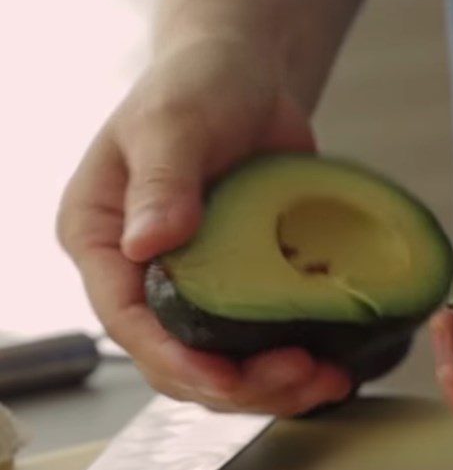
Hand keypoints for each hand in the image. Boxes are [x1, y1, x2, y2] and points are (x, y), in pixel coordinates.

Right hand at [57, 36, 351, 415]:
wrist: (246, 83)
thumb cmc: (197, 87)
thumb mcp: (173, 123)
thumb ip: (160, 181)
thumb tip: (147, 243)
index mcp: (102, 241)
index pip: (126, 320)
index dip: (175, 360)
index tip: (226, 378)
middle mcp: (140, 277)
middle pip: (177, 360)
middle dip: (239, 383)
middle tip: (300, 374)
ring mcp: (191, 290)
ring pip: (220, 365)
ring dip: (272, 386)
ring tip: (327, 380)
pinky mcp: (236, 293)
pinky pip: (256, 346)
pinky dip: (292, 366)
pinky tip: (332, 368)